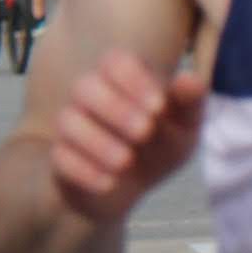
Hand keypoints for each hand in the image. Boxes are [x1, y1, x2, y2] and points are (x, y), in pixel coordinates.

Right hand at [51, 51, 207, 225]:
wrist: (126, 191)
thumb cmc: (158, 147)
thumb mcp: (183, 129)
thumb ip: (190, 103)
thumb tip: (191, 79)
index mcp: (121, 81)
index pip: (115, 61)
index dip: (134, 80)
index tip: (159, 106)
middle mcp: (90, 97)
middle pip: (86, 86)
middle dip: (116, 108)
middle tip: (145, 131)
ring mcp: (71, 127)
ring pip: (68, 122)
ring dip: (98, 142)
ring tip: (126, 161)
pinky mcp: (60, 159)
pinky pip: (60, 158)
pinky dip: (84, 171)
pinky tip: (109, 183)